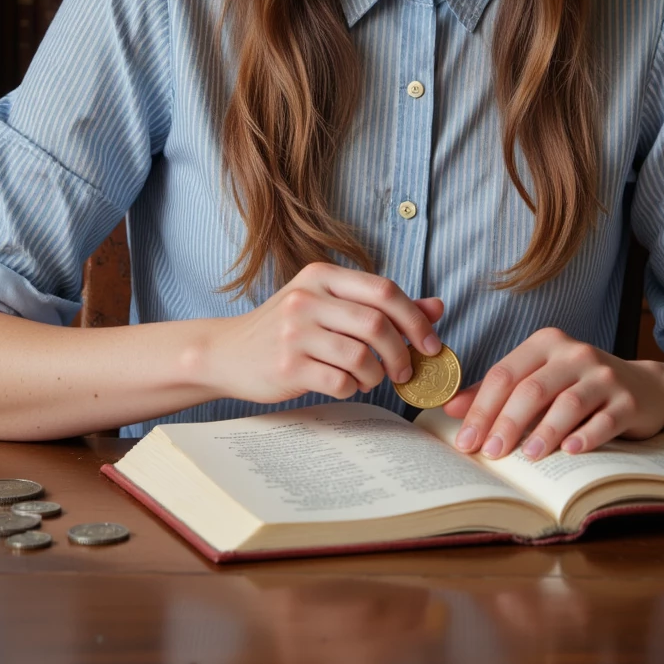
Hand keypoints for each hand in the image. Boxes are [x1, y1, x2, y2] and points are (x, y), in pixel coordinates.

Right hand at [201, 262, 443, 406]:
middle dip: (401, 352)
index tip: (430, 343)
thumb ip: (381, 305)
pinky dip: (353, 388)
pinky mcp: (287, 366)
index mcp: (322, 275)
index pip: (384, 290)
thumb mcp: (330, 305)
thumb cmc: (287, 328)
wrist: (226, 352)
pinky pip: (340, 381)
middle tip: (405, 371)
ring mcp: (294, 332)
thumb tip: (437, 307)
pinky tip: (345, 385)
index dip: (415, 318)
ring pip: (361, 356)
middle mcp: (307, 298)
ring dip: (376, 375)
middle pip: (377, 323)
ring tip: (369, 378)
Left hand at [442, 327, 663, 460]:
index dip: (482, 408)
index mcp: (545, 343)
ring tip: (528, 456)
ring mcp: (603, 375)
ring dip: (545, 432)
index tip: (466, 440)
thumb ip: (498, 392)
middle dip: (507, 423)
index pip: (505, 374)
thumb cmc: (579, 386)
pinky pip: (604, 420)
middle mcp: (574, 353)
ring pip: (567, 403)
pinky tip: (570, 452)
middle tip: (491, 453)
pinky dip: (586, 436)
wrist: (644, 388)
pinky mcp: (627, 400)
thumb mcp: (539, 379)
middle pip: (532, 388)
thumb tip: (452, 408)